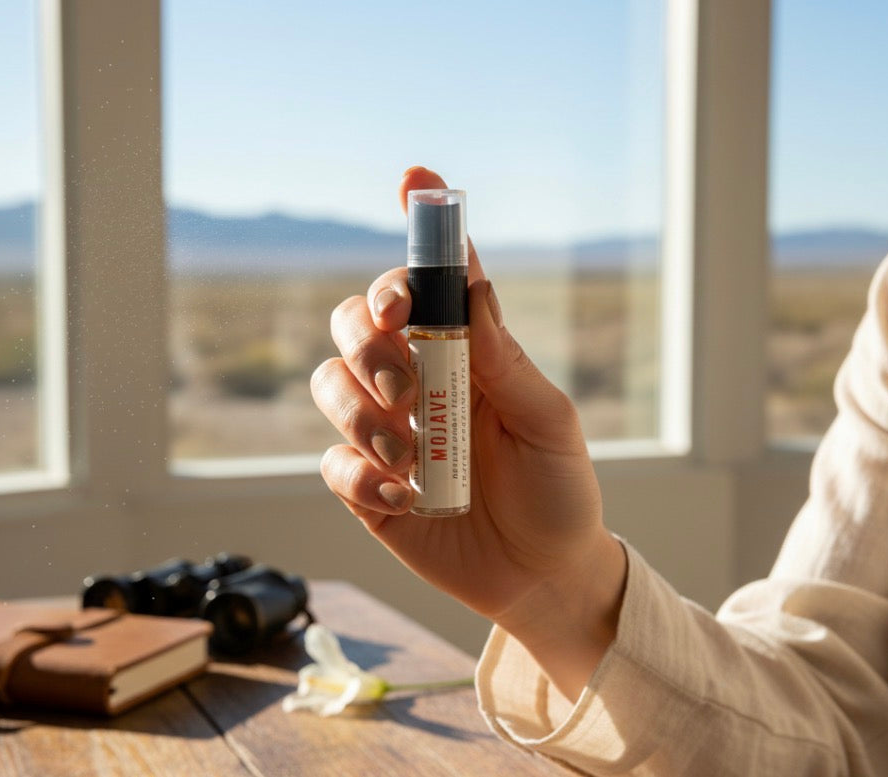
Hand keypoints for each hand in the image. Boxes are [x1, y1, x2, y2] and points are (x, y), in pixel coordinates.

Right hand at [311, 166, 626, 698]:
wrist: (544, 577)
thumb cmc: (558, 490)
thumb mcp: (550, 422)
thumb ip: (506, 358)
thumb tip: (471, 282)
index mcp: (463, 353)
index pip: (426, 281)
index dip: (416, 230)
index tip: (415, 182)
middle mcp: (415, 381)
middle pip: (353, 322)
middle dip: (367, 340)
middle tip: (404, 384)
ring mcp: (385, 433)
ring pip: (329, 386)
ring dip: (361, 415)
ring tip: (410, 458)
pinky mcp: (364, 488)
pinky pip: (331, 463)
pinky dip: (359, 475)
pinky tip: (404, 500)